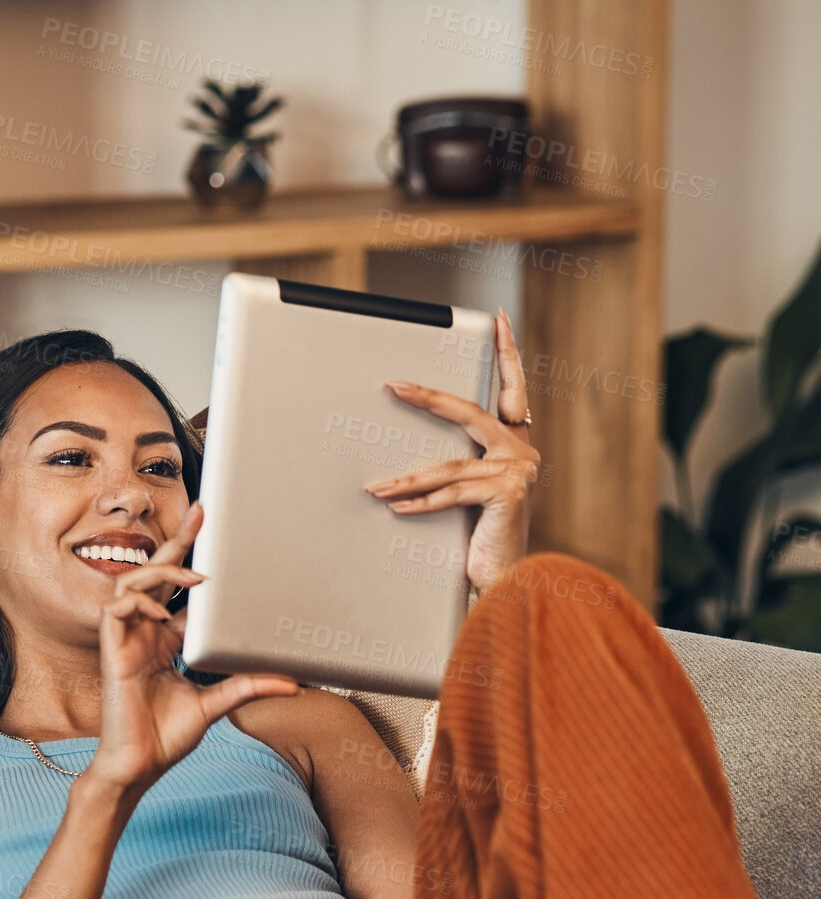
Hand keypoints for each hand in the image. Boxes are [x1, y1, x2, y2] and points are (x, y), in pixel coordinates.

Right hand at [86, 502, 299, 796]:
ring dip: (161, 574)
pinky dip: (138, 602)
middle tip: (200, 513)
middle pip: (155, 574)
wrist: (140, 765)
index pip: (177, 591)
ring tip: (193, 579)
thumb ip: (247, 686)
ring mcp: (126, 639)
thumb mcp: (215, 703)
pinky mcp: (111, 650)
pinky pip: (116, 608)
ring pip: (132, 583)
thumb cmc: (166, 736)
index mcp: (164, 641)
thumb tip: (292, 683)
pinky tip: (160, 612)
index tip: (212, 533)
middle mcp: (144, 633)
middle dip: (176, 542)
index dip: (191, 561)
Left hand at [365, 307, 540, 591]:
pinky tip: (395, 506)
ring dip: (407, 478)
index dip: (508, 353)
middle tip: (394, 386)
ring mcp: (519, 472)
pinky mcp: (508, 494)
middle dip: (428, 399)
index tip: (500, 320)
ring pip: (450, 465)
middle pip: (469, 414)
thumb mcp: (469, 494)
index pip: (512, 389)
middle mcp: (522, 452)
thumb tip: (405, 453)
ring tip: (375, 486)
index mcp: (514, 443)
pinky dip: (420, 502)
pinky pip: (452, 494)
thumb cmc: (482, 536)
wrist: (506, 578)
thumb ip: (456, 466)